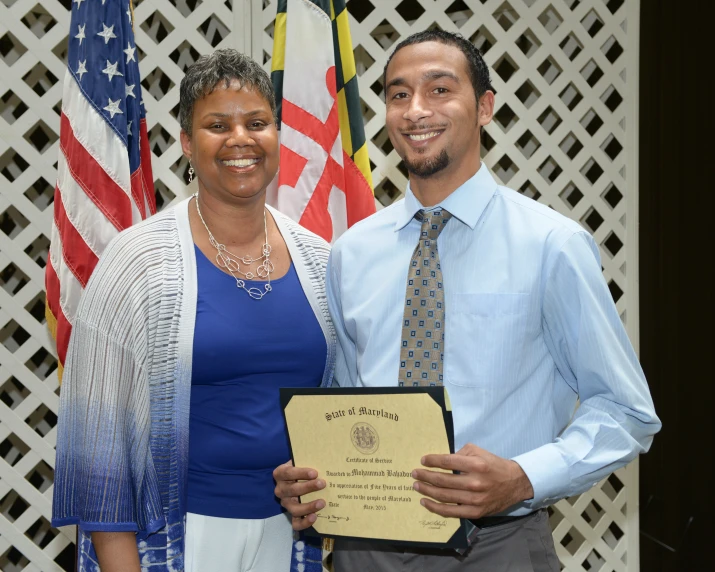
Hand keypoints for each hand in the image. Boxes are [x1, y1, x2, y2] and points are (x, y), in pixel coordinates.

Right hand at [273, 460, 325, 530]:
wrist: (297, 478)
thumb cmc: (301, 468)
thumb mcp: (301, 461)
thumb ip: (308, 460)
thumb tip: (324, 459)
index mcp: (280, 474)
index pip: (288, 473)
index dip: (301, 473)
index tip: (315, 473)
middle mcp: (280, 489)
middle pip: (292, 490)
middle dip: (308, 487)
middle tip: (322, 484)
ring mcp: (285, 503)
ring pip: (294, 508)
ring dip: (308, 506)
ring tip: (322, 502)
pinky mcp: (292, 514)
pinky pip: (295, 523)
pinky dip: (304, 522)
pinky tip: (314, 517)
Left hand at [411, 443, 533, 518]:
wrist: (515, 483)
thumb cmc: (493, 465)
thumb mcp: (479, 451)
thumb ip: (460, 453)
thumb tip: (442, 460)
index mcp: (476, 465)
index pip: (448, 461)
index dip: (432, 461)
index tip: (423, 460)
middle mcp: (475, 483)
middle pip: (443, 480)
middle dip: (425, 476)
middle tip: (414, 473)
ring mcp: (475, 500)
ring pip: (444, 496)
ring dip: (427, 491)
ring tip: (416, 486)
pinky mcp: (475, 512)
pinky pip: (451, 512)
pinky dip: (436, 508)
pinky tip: (425, 502)